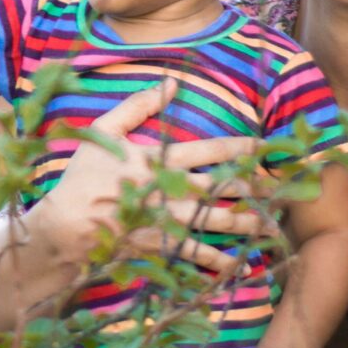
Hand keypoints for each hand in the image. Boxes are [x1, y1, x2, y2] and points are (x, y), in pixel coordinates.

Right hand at [24, 78, 268, 278]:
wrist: (64, 226)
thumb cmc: (81, 177)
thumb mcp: (104, 131)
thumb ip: (138, 106)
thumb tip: (171, 83)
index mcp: (159, 159)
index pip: (211, 150)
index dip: (243, 146)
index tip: (269, 145)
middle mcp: (170, 189)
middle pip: (223, 187)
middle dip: (255, 188)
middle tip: (283, 190)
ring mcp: (167, 221)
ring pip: (217, 221)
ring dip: (246, 224)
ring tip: (270, 226)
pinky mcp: (160, 247)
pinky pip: (196, 255)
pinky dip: (219, 261)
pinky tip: (239, 265)